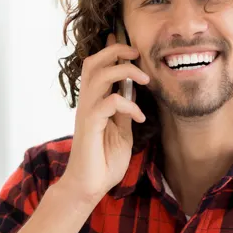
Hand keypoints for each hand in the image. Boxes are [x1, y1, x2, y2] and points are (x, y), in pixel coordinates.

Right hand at [56, 33, 149, 206]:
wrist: (90, 186)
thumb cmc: (104, 161)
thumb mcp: (122, 131)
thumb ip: (124, 110)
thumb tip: (133, 90)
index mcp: (95, 102)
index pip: (98, 67)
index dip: (112, 51)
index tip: (131, 46)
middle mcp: (88, 103)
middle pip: (94, 62)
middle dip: (116, 51)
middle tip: (138, 54)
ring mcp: (87, 113)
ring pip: (98, 75)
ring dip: (124, 71)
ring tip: (145, 80)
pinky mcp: (90, 126)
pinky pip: (108, 103)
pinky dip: (128, 105)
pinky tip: (140, 118)